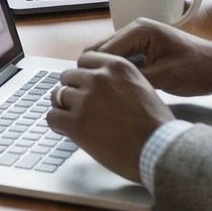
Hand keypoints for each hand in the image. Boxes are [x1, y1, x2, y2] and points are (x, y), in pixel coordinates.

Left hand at [45, 55, 171, 182]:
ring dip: (63, 106)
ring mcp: (85, 100)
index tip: (83, 84)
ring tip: (72, 118)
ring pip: (57, 95)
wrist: (159, 150)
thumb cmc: (156, 125)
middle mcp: (98, 78)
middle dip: (72, 90)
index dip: (83, 74)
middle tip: (79, 105)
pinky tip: (65, 129)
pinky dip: (56, 122)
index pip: (85, 59)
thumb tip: (102, 85)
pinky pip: (52, 116)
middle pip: (68, 76)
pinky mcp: (76, 123)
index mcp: (117, 66)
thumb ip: (119, 80)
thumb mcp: (142, 87)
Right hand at [90, 21, 211, 95]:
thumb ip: (135, 78)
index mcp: (138, 31)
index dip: (93, 71)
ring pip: (110, 57)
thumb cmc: (197, 69)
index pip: (102, 50)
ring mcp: (139, 39)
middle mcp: (134, 30)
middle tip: (92, 96)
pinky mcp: (144, 49)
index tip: (88, 93)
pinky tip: (117, 89)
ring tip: (102, 94)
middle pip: (102, 51)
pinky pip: (123, 60)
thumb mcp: (165, 76)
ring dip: (107, 72)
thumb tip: (107, 86)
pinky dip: (118, 73)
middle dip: (97, 71)